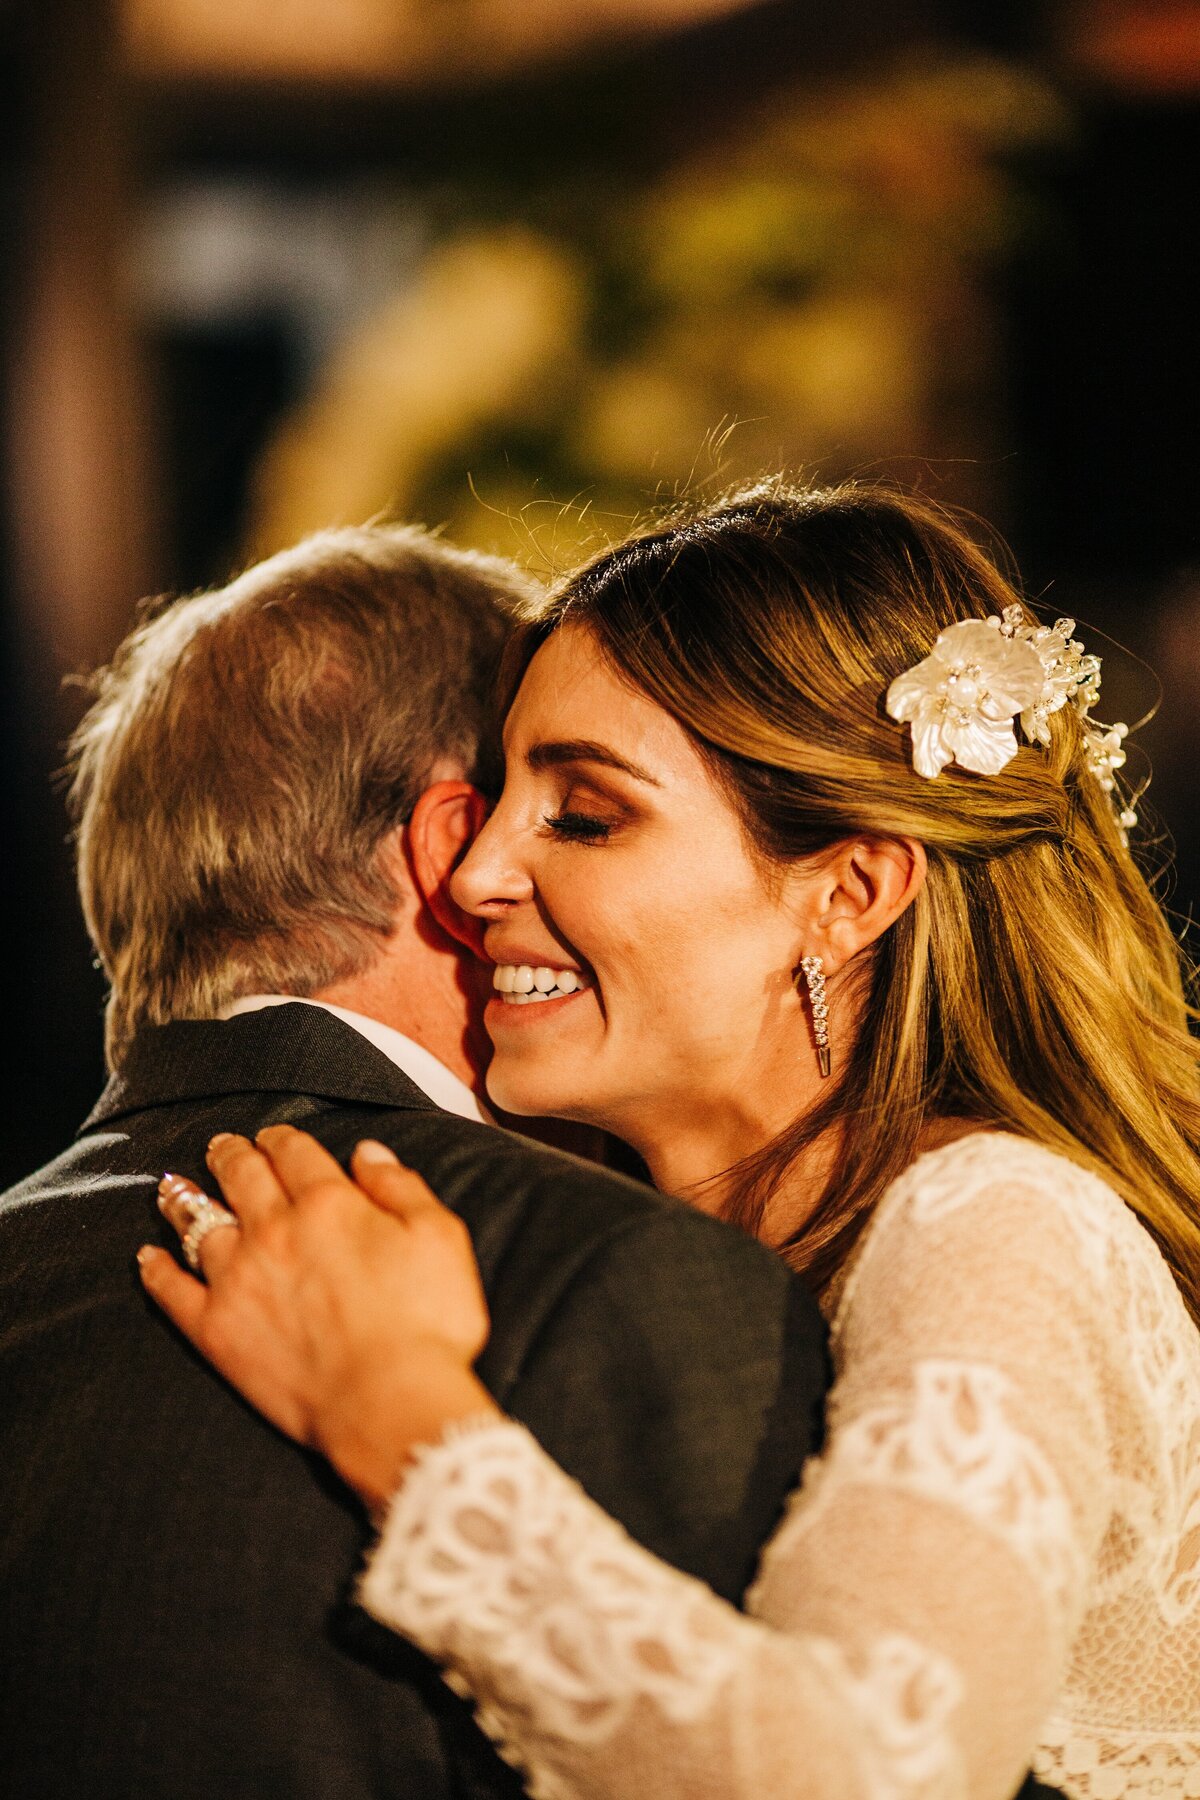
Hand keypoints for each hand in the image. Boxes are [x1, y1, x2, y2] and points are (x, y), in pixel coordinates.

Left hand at [139, 1125, 500, 1509]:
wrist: (389, 1403)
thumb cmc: (428, 1323)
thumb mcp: (440, 1237)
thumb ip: (401, 1186)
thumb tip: (367, 1153)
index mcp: (330, 1202)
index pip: (294, 1152)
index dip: (281, 1139)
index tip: (274, 1137)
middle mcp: (275, 1229)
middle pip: (240, 1176)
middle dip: (230, 1154)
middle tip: (222, 1146)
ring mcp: (238, 1279)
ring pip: (198, 1224)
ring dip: (185, 1200)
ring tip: (174, 1188)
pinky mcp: (215, 1329)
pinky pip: (172, 1291)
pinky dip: (156, 1270)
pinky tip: (147, 1257)